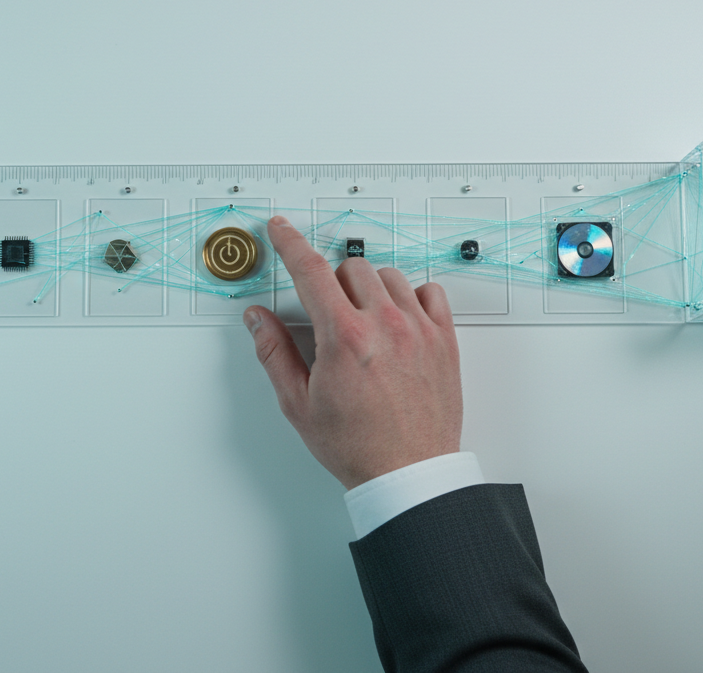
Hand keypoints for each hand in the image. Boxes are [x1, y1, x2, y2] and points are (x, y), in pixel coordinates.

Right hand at [243, 216, 462, 489]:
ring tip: (363, 321)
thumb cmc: (357, 446)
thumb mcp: (299, 404)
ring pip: (389, 275)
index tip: (281, 229)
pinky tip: (399, 320)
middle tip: (328, 313)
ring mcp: (419, 329)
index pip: (310, 270)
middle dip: (332, 281)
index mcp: (344, 338)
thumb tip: (258, 319)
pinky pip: (430, 291)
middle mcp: (384, 325)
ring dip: (370, 287)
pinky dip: (411, 296)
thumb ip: (275, 353)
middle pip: (351, 267)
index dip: (290, 243)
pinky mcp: (444, 340)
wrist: (408, 473)